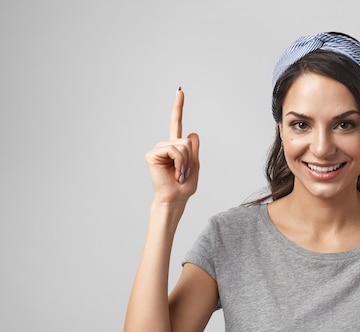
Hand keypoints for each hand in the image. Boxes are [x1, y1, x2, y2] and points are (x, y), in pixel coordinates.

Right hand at [145, 88, 199, 204]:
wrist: (175, 199)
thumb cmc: (184, 187)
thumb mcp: (195, 165)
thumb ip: (194, 149)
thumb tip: (193, 132)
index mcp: (175, 147)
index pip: (176, 123)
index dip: (178, 107)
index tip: (179, 91)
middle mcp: (165, 146)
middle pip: (187, 139)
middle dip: (190, 157)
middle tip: (184, 173)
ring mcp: (157, 149)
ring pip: (182, 144)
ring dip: (185, 162)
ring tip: (180, 174)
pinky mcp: (152, 154)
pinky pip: (174, 150)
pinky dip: (180, 163)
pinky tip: (175, 173)